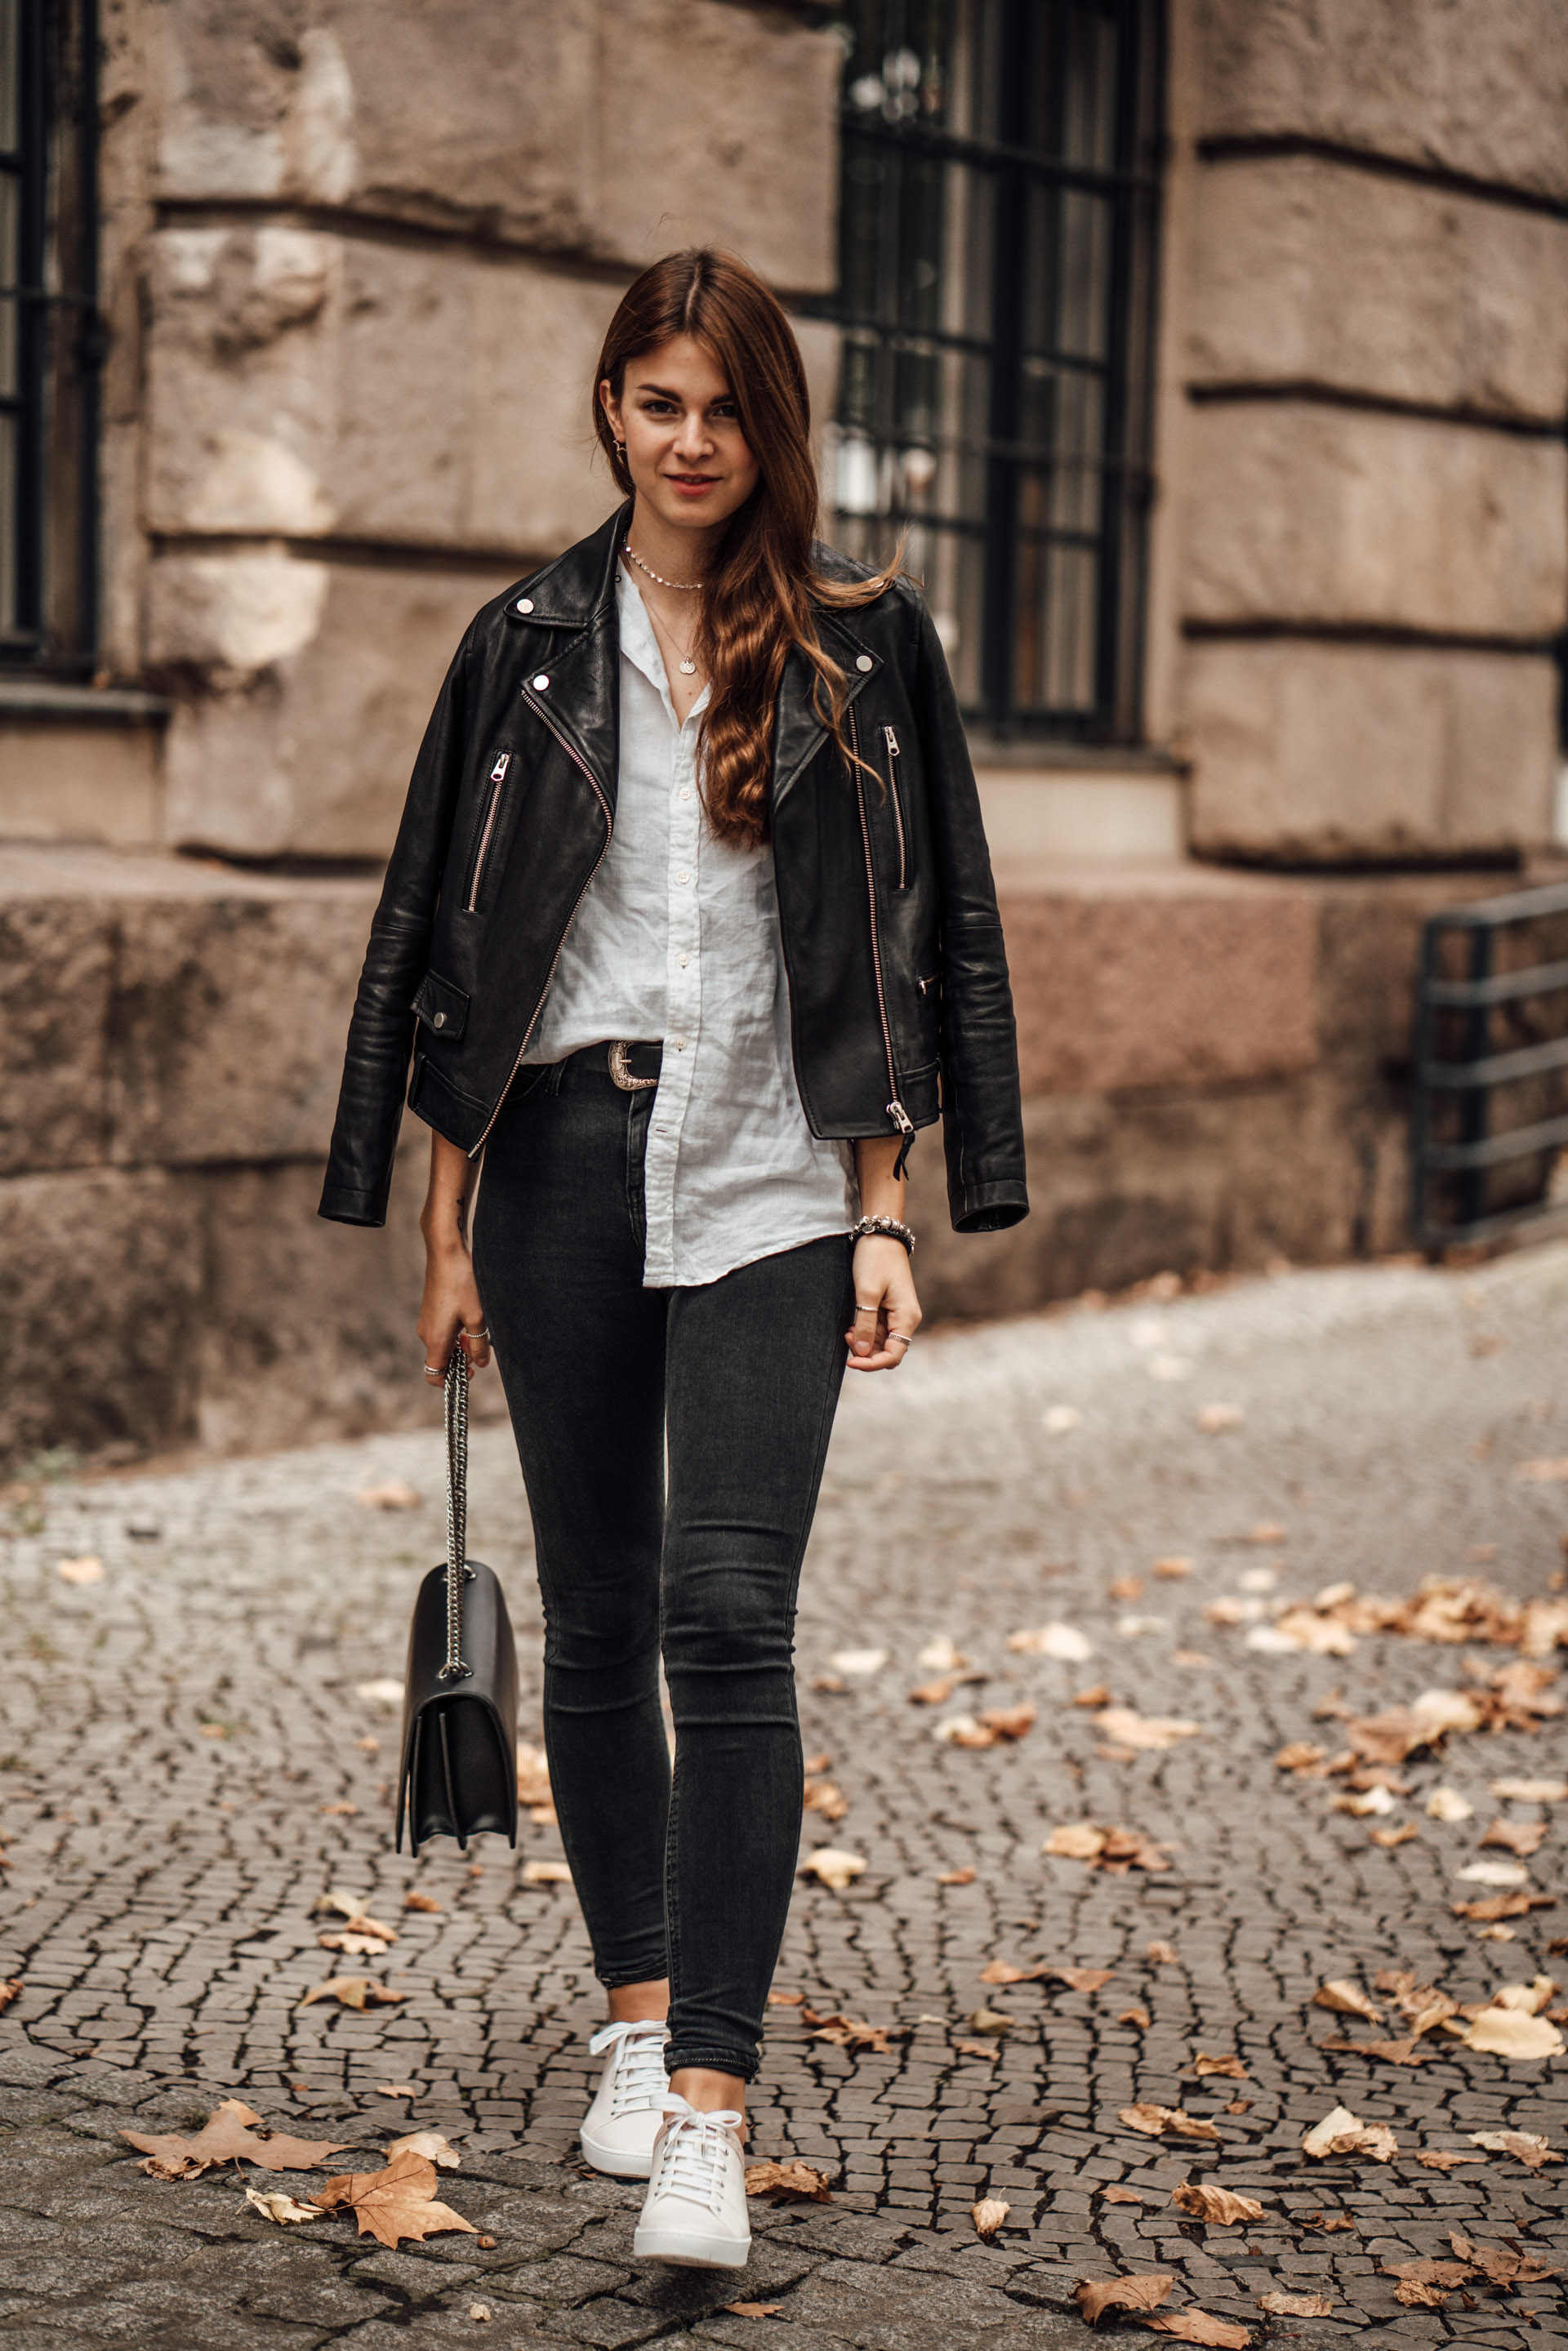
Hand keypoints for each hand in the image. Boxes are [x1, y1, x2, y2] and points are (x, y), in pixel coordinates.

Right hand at [417, 1240, 491, 1385]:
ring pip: (443, 1344)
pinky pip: (441, 1330)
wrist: (446, 1252)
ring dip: (460, 1343)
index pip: (433, 1375)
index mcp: (436, 1339)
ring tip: (476, 1326)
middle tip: (479, 1343)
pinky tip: (469, 1315)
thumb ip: (479, 1345)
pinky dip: (455, 1331)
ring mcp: (426, 1321)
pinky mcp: (430, 1310)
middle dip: (462, 1358)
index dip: (451, 1381)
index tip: (470, 1371)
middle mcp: (426, 1333)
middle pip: (441, 1359)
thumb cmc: (461, 1283)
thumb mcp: (477, 1317)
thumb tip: (481, 1363)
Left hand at [845, 1236, 920, 1371]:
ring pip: (881, 1343)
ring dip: (863, 1342)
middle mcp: (906, 1320)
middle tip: (846, 1336)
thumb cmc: (875, 1260)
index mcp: (906, 1318)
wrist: (880, 1235)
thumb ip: (864, 1325)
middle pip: (887, 1352)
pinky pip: (878, 1331)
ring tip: (847, 1329)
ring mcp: (898, 1315)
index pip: (893, 1355)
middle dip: (865, 1352)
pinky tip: (852, 1324)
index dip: (872, 1364)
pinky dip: (864, 1332)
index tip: (850, 1362)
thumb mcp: (866, 1293)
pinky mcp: (889, 1309)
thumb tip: (862, 1352)